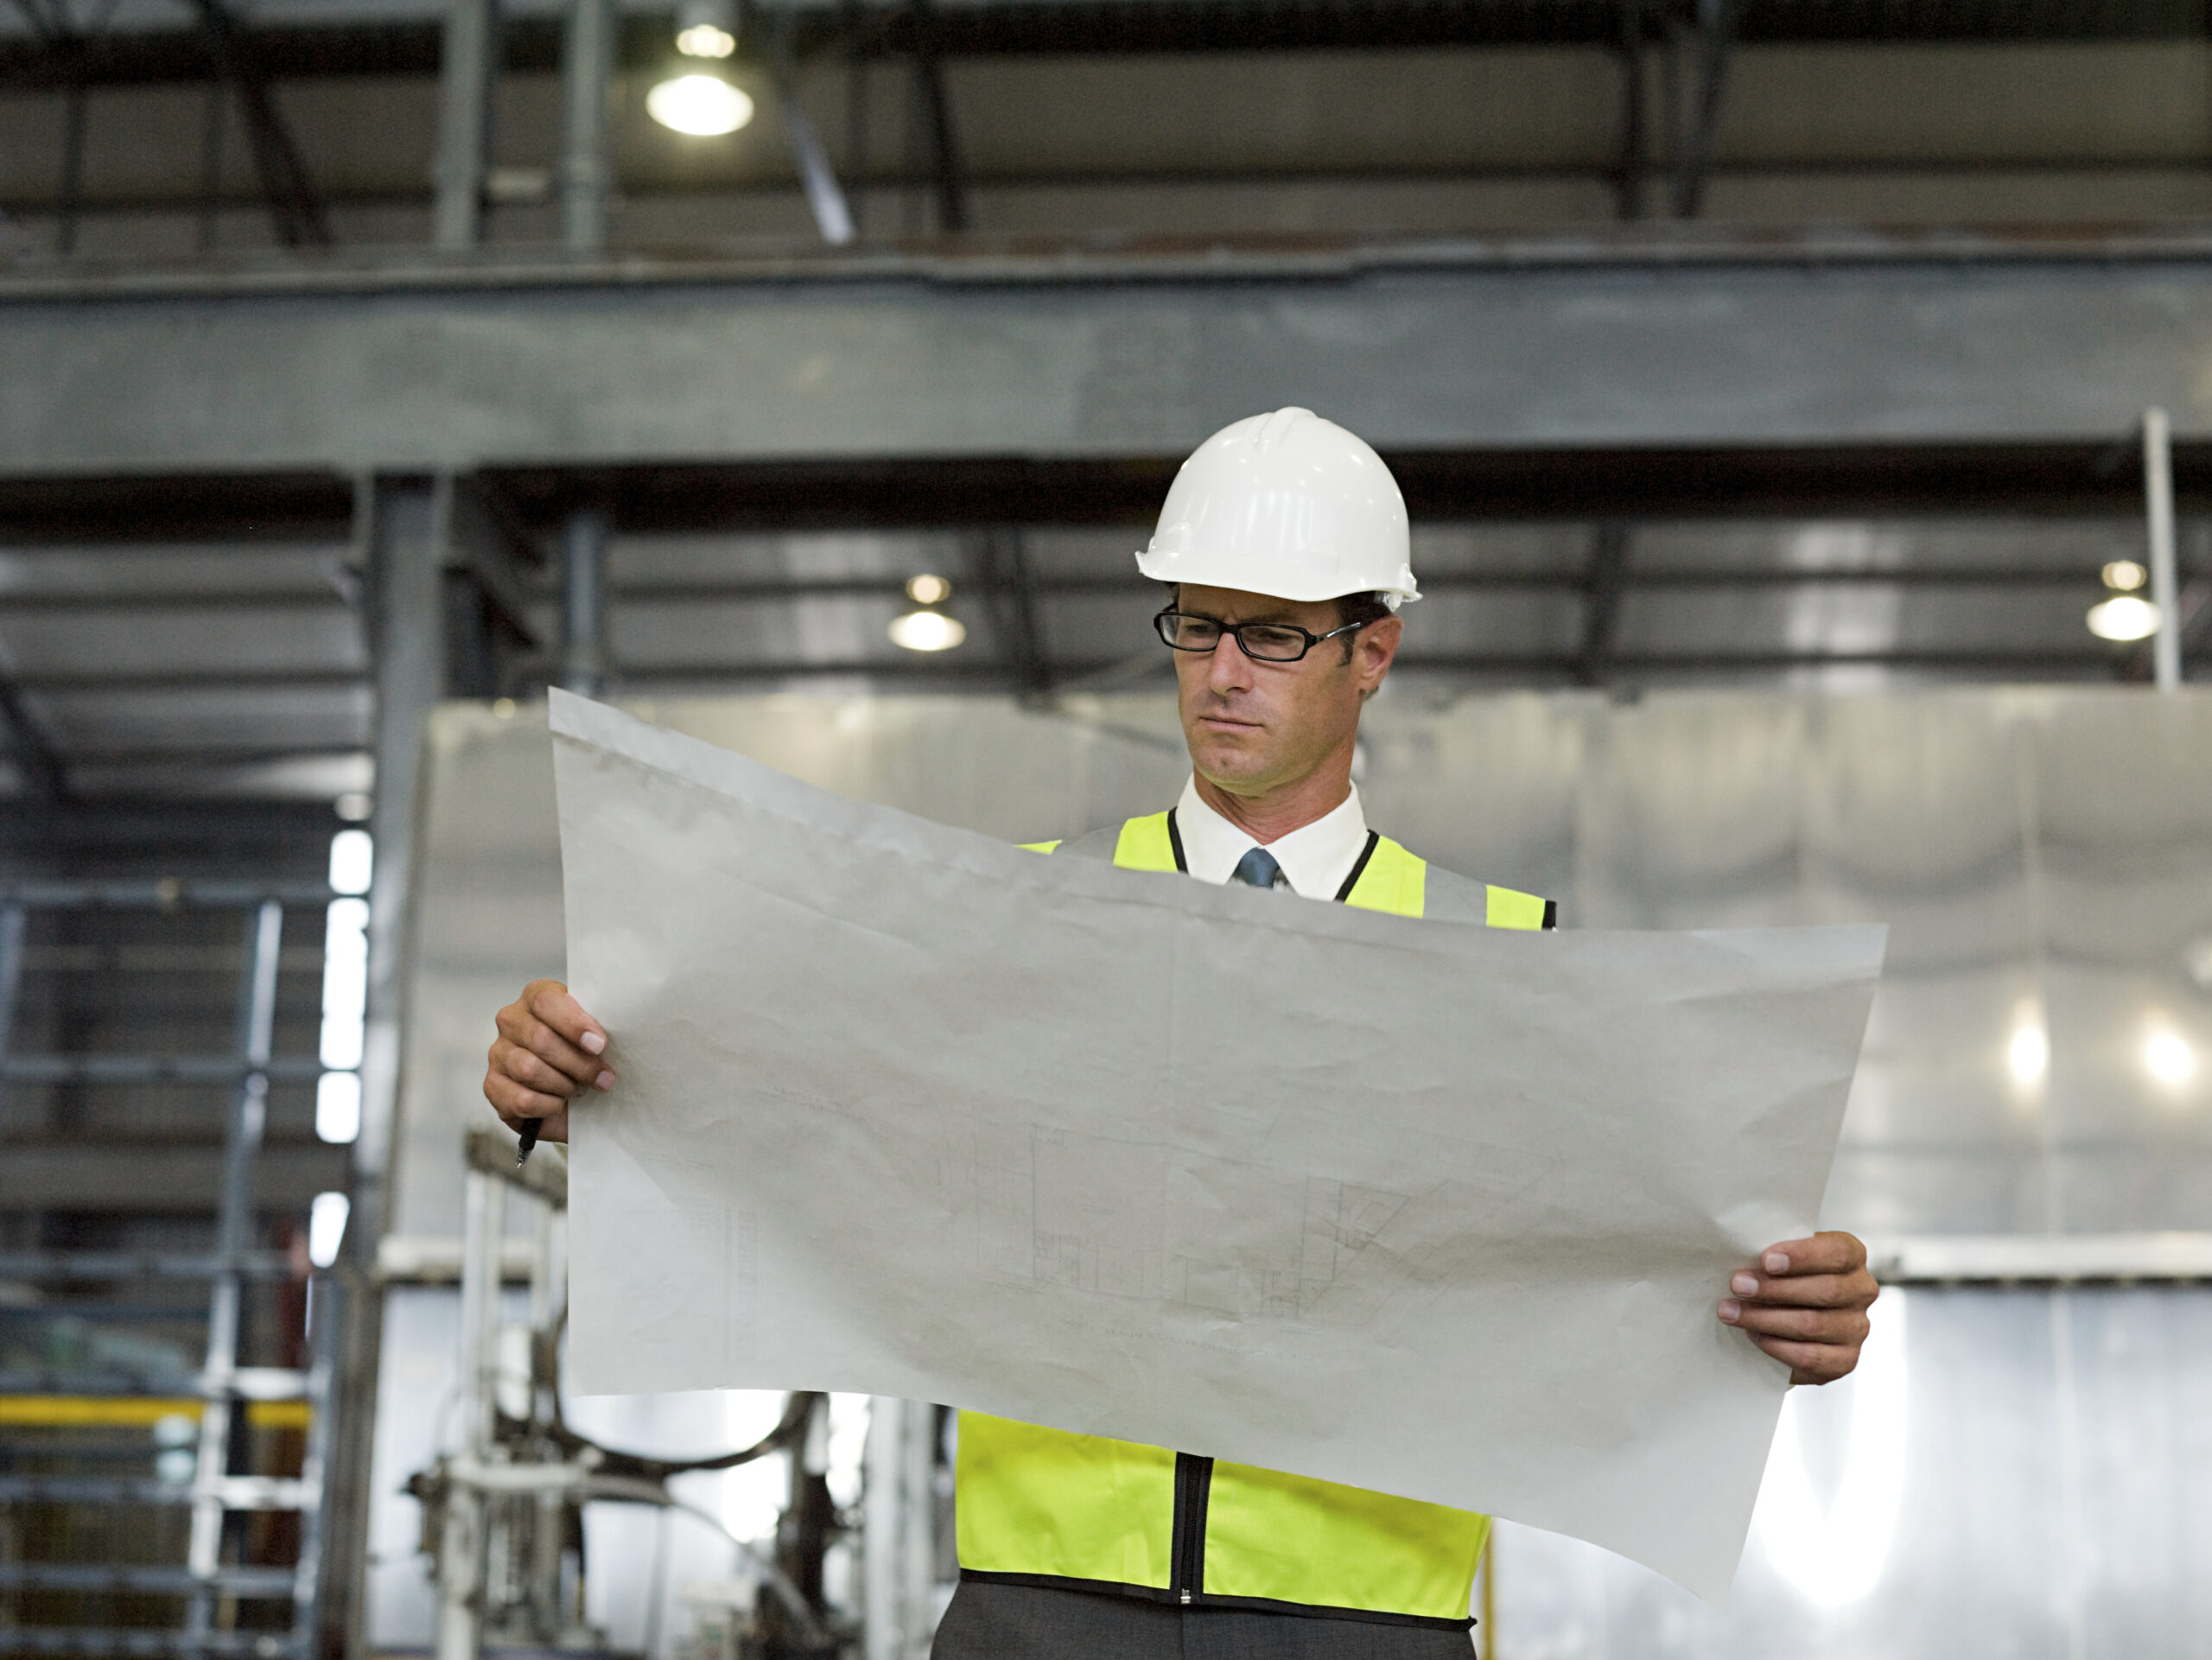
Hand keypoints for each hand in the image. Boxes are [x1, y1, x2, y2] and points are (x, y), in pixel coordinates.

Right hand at [484, 979, 612, 1144]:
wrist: (571, 1090)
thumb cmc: (584, 1053)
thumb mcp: (594, 1033)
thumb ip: (596, 1029)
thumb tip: (602, 1042)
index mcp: (536, 997)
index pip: (547, 1002)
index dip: (575, 1024)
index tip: (600, 1045)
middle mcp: (511, 1021)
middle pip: (541, 1039)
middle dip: (579, 1063)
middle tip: (602, 1078)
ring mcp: (498, 1053)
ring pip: (529, 1069)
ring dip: (564, 1085)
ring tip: (578, 1089)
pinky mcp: (492, 1086)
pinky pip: (522, 1100)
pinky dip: (548, 1106)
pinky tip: (559, 1103)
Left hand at [1717, 1231, 1876, 1385]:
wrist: (1790, 1319)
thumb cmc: (1784, 1276)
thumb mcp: (1784, 1256)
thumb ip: (1774, 1253)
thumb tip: (1741, 1253)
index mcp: (1852, 1255)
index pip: (1838, 1253)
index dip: (1803, 1256)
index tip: (1766, 1260)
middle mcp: (1862, 1291)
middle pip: (1825, 1291)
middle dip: (1774, 1289)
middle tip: (1737, 1286)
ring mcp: (1857, 1328)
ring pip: (1813, 1324)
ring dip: (1765, 1318)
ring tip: (1731, 1312)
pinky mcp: (1846, 1360)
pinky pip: (1810, 1356)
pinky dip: (1776, 1346)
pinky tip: (1753, 1334)